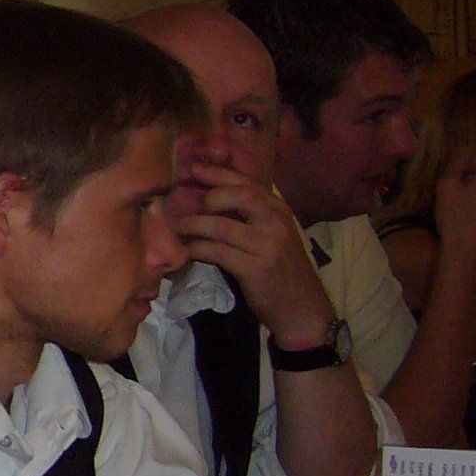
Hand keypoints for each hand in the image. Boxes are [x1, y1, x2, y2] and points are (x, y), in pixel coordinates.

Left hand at [170, 162, 334, 346]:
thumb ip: (250, 216)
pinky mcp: (256, 269)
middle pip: (238, 195)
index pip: (248, 182)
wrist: (301, 307)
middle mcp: (276, 222)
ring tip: (174, 225)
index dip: (219, 173)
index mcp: (279, 210)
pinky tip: (186, 250)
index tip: (194, 168)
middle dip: (208, 197)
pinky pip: (218, 252)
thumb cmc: (281, 269)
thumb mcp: (272, 235)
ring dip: (193, 224)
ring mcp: (267, 245)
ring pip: (221, 226)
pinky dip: (198, 249)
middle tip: (186, 204)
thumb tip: (211, 197)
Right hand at [433, 157, 475, 264]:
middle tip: (455, 195)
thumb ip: (456, 163)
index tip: (450, 180)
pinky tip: (473, 224)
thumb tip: (464, 152)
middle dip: (475, 182)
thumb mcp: (446, 185)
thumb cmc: (456, 216)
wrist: (470, 255)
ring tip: (464, 210)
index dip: (462, 167)